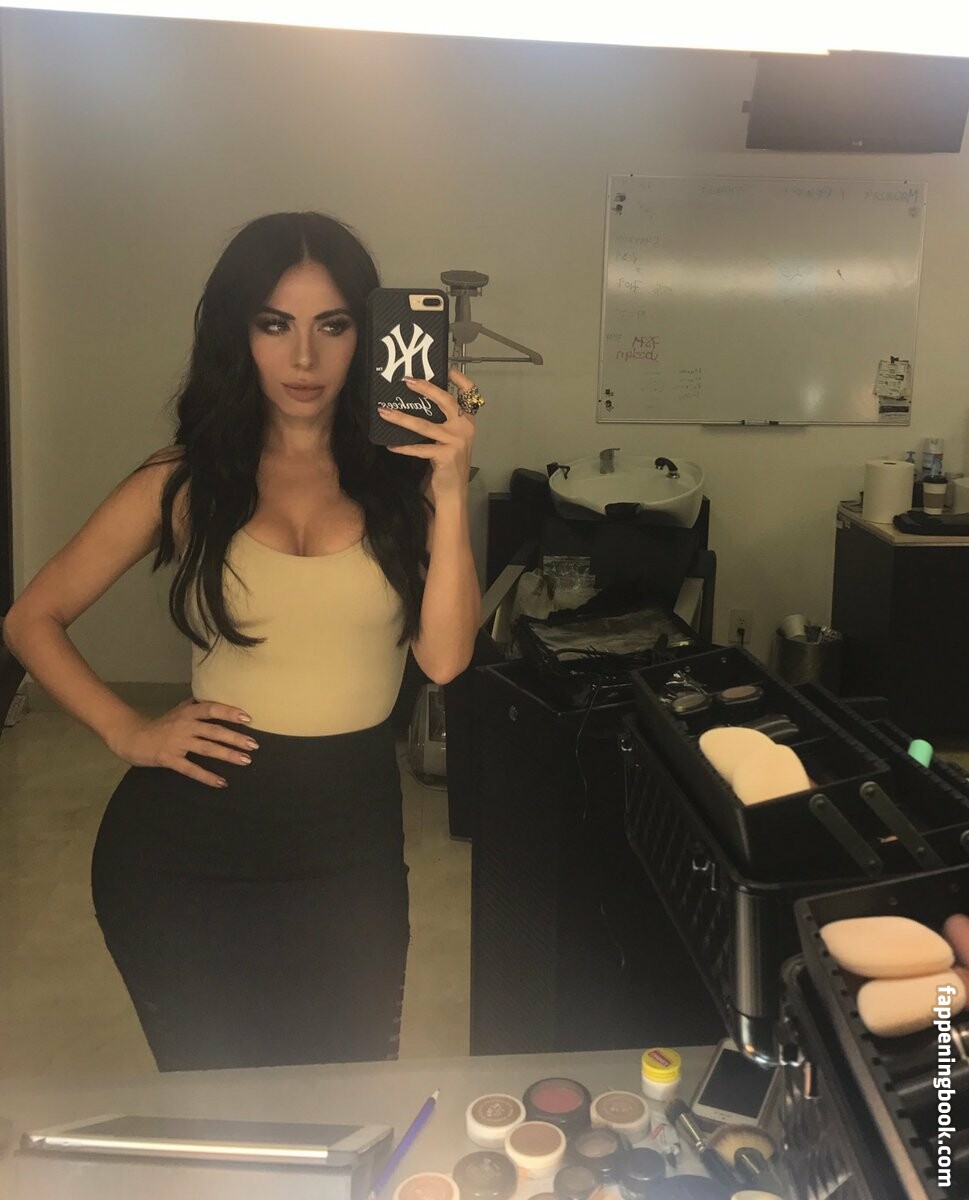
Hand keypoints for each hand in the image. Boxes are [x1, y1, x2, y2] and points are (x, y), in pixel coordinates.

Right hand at [108, 698, 258, 788]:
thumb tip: (217, 699)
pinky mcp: (169, 759)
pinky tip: (222, 782)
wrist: (132, 737)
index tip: (248, 718)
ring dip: (227, 755)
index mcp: (187, 712)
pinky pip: (191, 769)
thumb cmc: (160, 724)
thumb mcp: (178, 711)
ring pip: (206, 749)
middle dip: (235, 738)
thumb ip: (197, 706)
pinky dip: (207, 776)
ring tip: (245, 761)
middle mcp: (184, 725)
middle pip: (213, 730)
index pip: (211, 709)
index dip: (230, 712)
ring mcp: (177, 743)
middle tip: (254, 744)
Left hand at [377, 367, 476, 501]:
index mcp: (467, 421)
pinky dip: (403, 447)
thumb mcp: (450, 439)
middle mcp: (464, 428)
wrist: (453, 492)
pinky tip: (391, 445)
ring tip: (384, 412)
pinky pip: (419, 448)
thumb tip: (415, 403)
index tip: (447, 368)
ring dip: (401, 418)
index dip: (459, 379)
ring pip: (424, 425)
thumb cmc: (448, 464)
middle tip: (406, 381)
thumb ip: (442, 422)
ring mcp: (456, 442)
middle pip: (445, 401)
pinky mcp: (445, 456)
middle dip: (425, 388)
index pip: (470, 393)